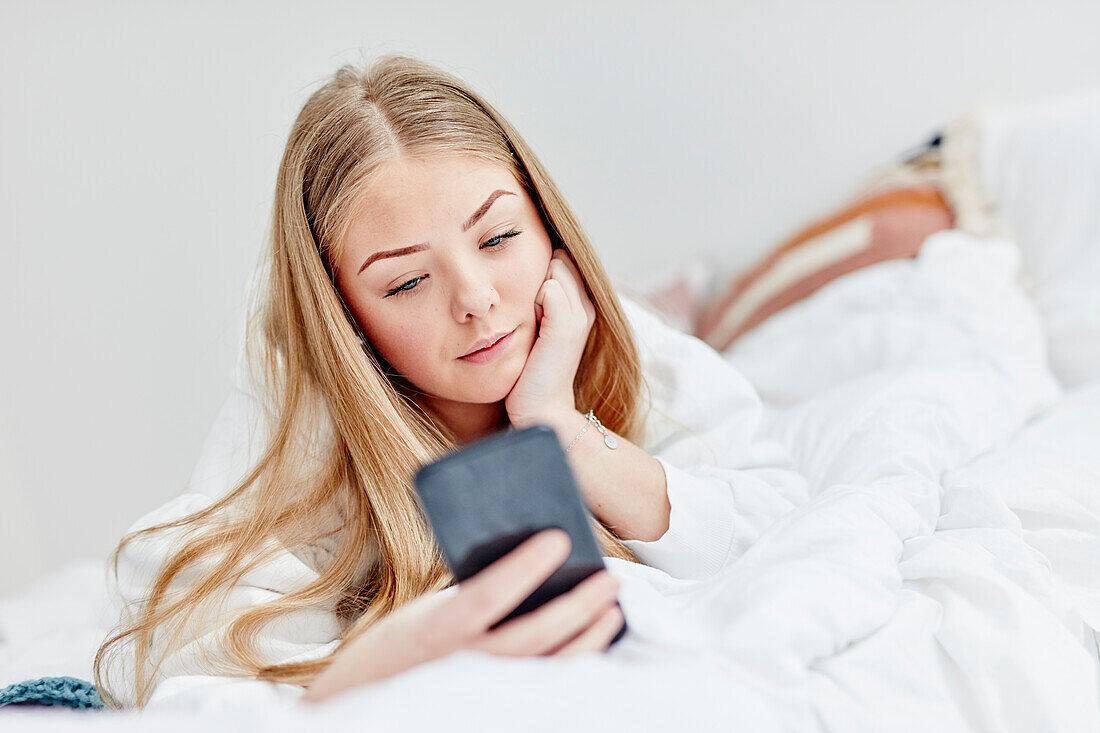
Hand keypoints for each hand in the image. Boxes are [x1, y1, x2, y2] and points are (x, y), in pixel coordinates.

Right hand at [300, 529, 623, 704]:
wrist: (368, 700)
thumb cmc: (398, 646)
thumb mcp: (424, 612)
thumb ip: (469, 592)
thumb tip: (527, 564)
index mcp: (437, 630)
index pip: (487, 596)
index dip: (525, 567)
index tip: (560, 538)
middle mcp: (462, 665)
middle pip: (534, 634)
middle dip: (579, 605)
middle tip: (610, 578)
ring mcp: (482, 691)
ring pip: (549, 667)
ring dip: (589, 637)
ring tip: (612, 609)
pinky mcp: (497, 706)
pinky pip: (545, 684)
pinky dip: (575, 662)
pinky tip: (596, 641)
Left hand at [505, 249, 595, 428]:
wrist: (541, 408)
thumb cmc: (532, 369)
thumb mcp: (539, 328)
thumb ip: (540, 300)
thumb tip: (525, 272)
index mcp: (583, 305)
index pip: (563, 260)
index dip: (541, 274)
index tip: (532, 305)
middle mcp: (586, 307)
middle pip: (559, 260)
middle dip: (536, 278)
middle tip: (530, 315)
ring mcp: (578, 316)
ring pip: (553, 270)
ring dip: (532, 290)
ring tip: (532, 324)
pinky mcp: (564, 327)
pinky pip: (550, 288)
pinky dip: (534, 301)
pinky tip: (531, 326)